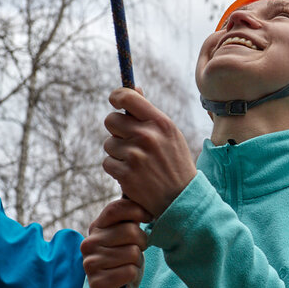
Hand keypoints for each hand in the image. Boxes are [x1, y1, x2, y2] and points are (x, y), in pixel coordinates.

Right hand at [82, 198, 148, 287]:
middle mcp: (88, 242)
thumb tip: (147, 198)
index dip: (138, 211)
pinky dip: (133, 275)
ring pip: (133, 253)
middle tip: (136, 252)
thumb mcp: (127, 239)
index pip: (117, 208)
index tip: (149, 218)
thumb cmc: (124, 265)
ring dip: (137, 263)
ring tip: (127, 267)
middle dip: (142, 243)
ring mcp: (90, 263)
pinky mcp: (97, 282)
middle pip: (131, 231)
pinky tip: (124, 279)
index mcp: (96, 228)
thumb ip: (131, 220)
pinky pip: (129, 271)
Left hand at [102, 88, 196, 220]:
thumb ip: (149, 113)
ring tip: (137, 162)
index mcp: (160, 122)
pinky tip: (132, 174)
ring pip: (108, 144)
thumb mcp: (170, 134)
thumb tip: (134, 88)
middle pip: (111, 120)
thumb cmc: (175, 163)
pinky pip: (107, 163)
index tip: (115, 101)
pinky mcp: (125, 174)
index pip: (128, 97)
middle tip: (129, 141)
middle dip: (117, 131)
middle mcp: (147, 136)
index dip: (116, 97)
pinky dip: (116, 169)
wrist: (181, 199)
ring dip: (118, 153)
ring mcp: (135, 155)